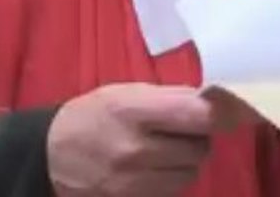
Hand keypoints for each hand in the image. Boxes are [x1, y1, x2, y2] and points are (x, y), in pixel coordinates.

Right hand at [46, 83, 218, 196]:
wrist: (51, 155)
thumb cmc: (94, 115)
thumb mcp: (126, 93)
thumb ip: (170, 97)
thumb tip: (215, 101)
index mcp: (133, 111)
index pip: (197, 116)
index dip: (221, 114)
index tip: (229, 110)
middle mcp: (136, 149)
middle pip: (200, 148)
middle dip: (198, 138)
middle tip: (183, 129)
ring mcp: (134, 182)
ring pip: (191, 173)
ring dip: (188, 161)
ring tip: (167, 149)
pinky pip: (174, 190)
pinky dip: (174, 179)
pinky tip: (157, 167)